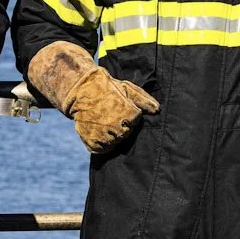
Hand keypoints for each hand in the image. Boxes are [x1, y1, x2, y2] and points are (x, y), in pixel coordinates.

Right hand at [25, 41, 159, 152]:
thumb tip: (157, 110)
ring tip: (104, 122)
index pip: (135, 122)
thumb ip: (144, 100)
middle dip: (121, 126)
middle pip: (126, 134)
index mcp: (128, 114)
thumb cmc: (108, 88)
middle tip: (111, 115)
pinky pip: (103, 149)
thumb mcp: (128, 88)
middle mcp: (117, 127)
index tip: (121, 108)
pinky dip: (102, 144)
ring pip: (115, 143)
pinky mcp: (92, 141)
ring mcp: (104, 135)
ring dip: (112, 136)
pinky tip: (99, 132)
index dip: (129, 115)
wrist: (81, 90)